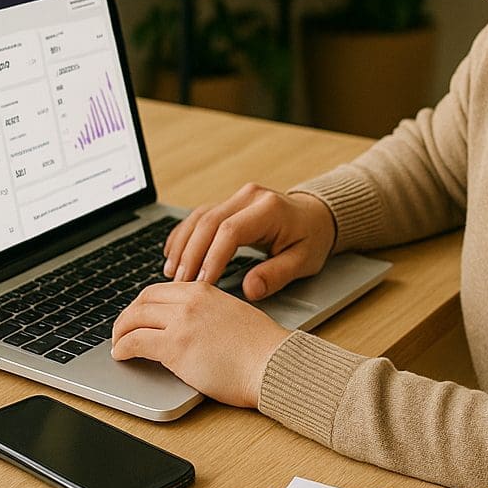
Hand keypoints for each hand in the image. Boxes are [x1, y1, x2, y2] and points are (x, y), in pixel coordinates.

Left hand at [110, 282, 290, 407]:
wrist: (272, 364)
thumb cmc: (261, 349)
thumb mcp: (232, 316)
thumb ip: (207, 315)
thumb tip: (190, 328)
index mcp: (204, 291)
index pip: (159, 291)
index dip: (142, 305)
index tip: (137, 318)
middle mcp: (190, 301)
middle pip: (142, 302)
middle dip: (127, 317)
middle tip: (122, 332)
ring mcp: (181, 322)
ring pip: (134, 319)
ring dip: (120, 333)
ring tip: (118, 346)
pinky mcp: (175, 346)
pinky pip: (136, 342)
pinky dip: (122, 348)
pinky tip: (121, 355)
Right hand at [163, 184, 336, 300]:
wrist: (316, 217)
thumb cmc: (311, 240)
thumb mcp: (304, 262)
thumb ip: (277, 275)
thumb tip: (250, 290)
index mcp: (269, 208)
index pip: (231, 230)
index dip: (213, 257)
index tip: (202, 283)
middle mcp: (249, 196)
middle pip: (209, 221)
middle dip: (192, 254)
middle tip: (180, 283)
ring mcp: (237, 197)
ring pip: (199, 217)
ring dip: (183, 245)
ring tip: (172, 273)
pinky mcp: (228, 203)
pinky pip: (199, 215)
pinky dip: (184, 234)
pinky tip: (172, 253)